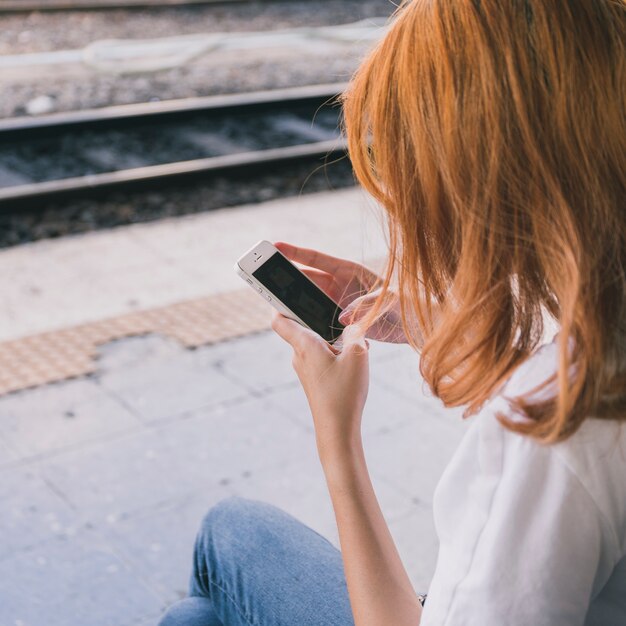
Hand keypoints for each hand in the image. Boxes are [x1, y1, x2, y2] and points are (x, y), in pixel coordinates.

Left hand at [271, 312, 369, 462]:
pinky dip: (334, 353)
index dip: (279, 302)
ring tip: (353, 343)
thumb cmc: (344, 392)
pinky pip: (320, 357)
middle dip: (318, 319)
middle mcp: (299, 355)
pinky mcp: (313, 379)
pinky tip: (352, 361)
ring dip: (331, 339)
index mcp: (304, 344)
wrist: (337, 429)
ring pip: (315, 343)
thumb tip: (352, 325)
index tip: (282, 290)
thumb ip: (355, 333)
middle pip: (301, 327)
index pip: (279, 319)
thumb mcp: (357, 355)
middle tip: (336, 312)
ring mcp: (305, 369)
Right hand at [274, 242, 408, 343]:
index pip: (317, 259)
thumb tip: (341, 317)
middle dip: (285, 278)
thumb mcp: (389, 301)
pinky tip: (292, 325)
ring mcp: (339, 303)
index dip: (295, 253)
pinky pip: (317, 319)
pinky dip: (305, 321)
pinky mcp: (341, 322)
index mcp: (350, 271)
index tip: (275, 246)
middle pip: (306, 279)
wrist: (417, 325)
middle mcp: (340, 286)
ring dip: (292, 301)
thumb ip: (366, 305)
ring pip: (308, 300)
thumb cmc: (407, 306)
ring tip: (272, 302)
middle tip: (262, 277)